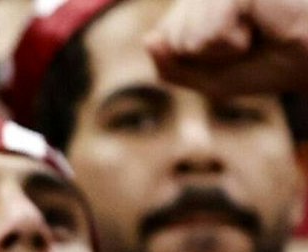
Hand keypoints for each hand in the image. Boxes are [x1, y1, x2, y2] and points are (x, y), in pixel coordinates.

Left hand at [148, 0, 307, 96]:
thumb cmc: (269, 64)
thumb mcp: (209, 79)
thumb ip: (170, 66)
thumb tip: (148, 40)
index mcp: (195, 6)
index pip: (161, 40)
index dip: (193, 59)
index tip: (233, 51)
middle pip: (171, 39)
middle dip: (205, 56)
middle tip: (248, 43)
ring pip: (185, 37)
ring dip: (221, 50)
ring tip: (256, 33)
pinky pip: (208, 31)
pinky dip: (232, 42)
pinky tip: (260, 25)